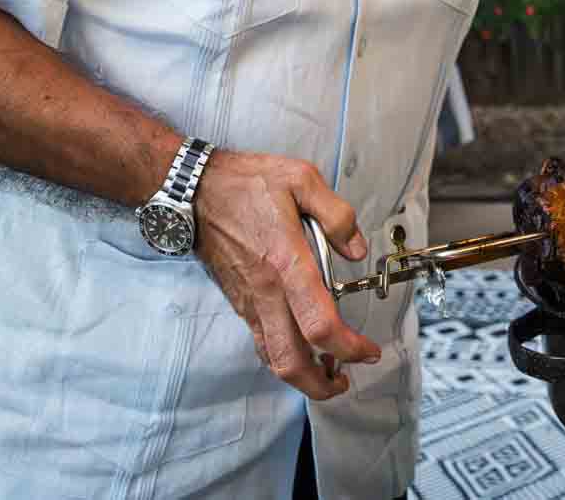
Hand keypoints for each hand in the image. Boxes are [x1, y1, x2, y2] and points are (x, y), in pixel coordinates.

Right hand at [192, 151, 380, 400]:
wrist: (195, 190)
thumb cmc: (246, 183)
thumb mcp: (302, 179)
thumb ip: (337, 215)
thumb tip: (357, 249)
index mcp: (287, 262)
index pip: (320, 324)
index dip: (349, 348)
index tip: (369, 351)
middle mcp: (266, 290)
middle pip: (292, 361)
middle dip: (322, 384)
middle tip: (346, 379)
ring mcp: (249, 300)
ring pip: (273, 358)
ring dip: (302, 376)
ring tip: (328, 369)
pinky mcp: (239, 300)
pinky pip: (260, 341)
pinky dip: (282, 356)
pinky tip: (300, 346)